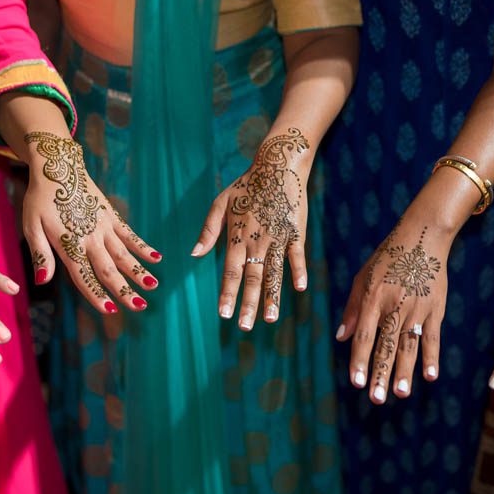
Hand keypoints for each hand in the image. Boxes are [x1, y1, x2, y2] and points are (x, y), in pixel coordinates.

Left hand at [22, 131, 160, 313]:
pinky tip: (156, 258)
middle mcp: (90, 238)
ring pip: (123, 254)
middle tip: (140, 306)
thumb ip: (40, 255)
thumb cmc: (40, 199)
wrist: (58, 166)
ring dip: (139, 271)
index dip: (96, 295)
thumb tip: (41, 282)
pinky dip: (142, 247)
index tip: (110, 310)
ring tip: (153, 286)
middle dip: (124, 289)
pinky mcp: (111, 216)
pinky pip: (129, 234)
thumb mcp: (31, 226)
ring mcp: (103, 226)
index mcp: (69, 243)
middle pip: (109, 269)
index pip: (84, 276)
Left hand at [193, 128, 311, 329]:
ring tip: (270, 319)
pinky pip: (297, 256)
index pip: (230, 272)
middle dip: (248, 305)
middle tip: (245, 327)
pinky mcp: (297, 232)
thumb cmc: (246, 185)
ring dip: (272, 297)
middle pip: (252, 278)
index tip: (223, 315)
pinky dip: (298, 271)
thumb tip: (193, 255)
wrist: (278, 166)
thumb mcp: (220, 203)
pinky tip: (300, 289)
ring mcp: (278, 238)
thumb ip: (208, 231)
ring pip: (275, 272)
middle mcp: (257, 241)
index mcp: (237, 236)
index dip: (227, 294)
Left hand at [338, 219, 448, 402]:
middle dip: (380, 373)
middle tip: (376, 399)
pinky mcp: (436, 309)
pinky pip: (433, 337)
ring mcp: (417, 308)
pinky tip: (430, 376)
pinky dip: (432, 357)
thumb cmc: (387, 257)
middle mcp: (395, 305)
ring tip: (401, 394)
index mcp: (373, 298)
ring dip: (405, 371)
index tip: (356, 383)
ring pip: (410, 345)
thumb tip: (340, 338)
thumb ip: (352, 308)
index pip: (365, 335)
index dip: (360, 360)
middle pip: (386, 345)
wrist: (423, 237)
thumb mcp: (362, 277)